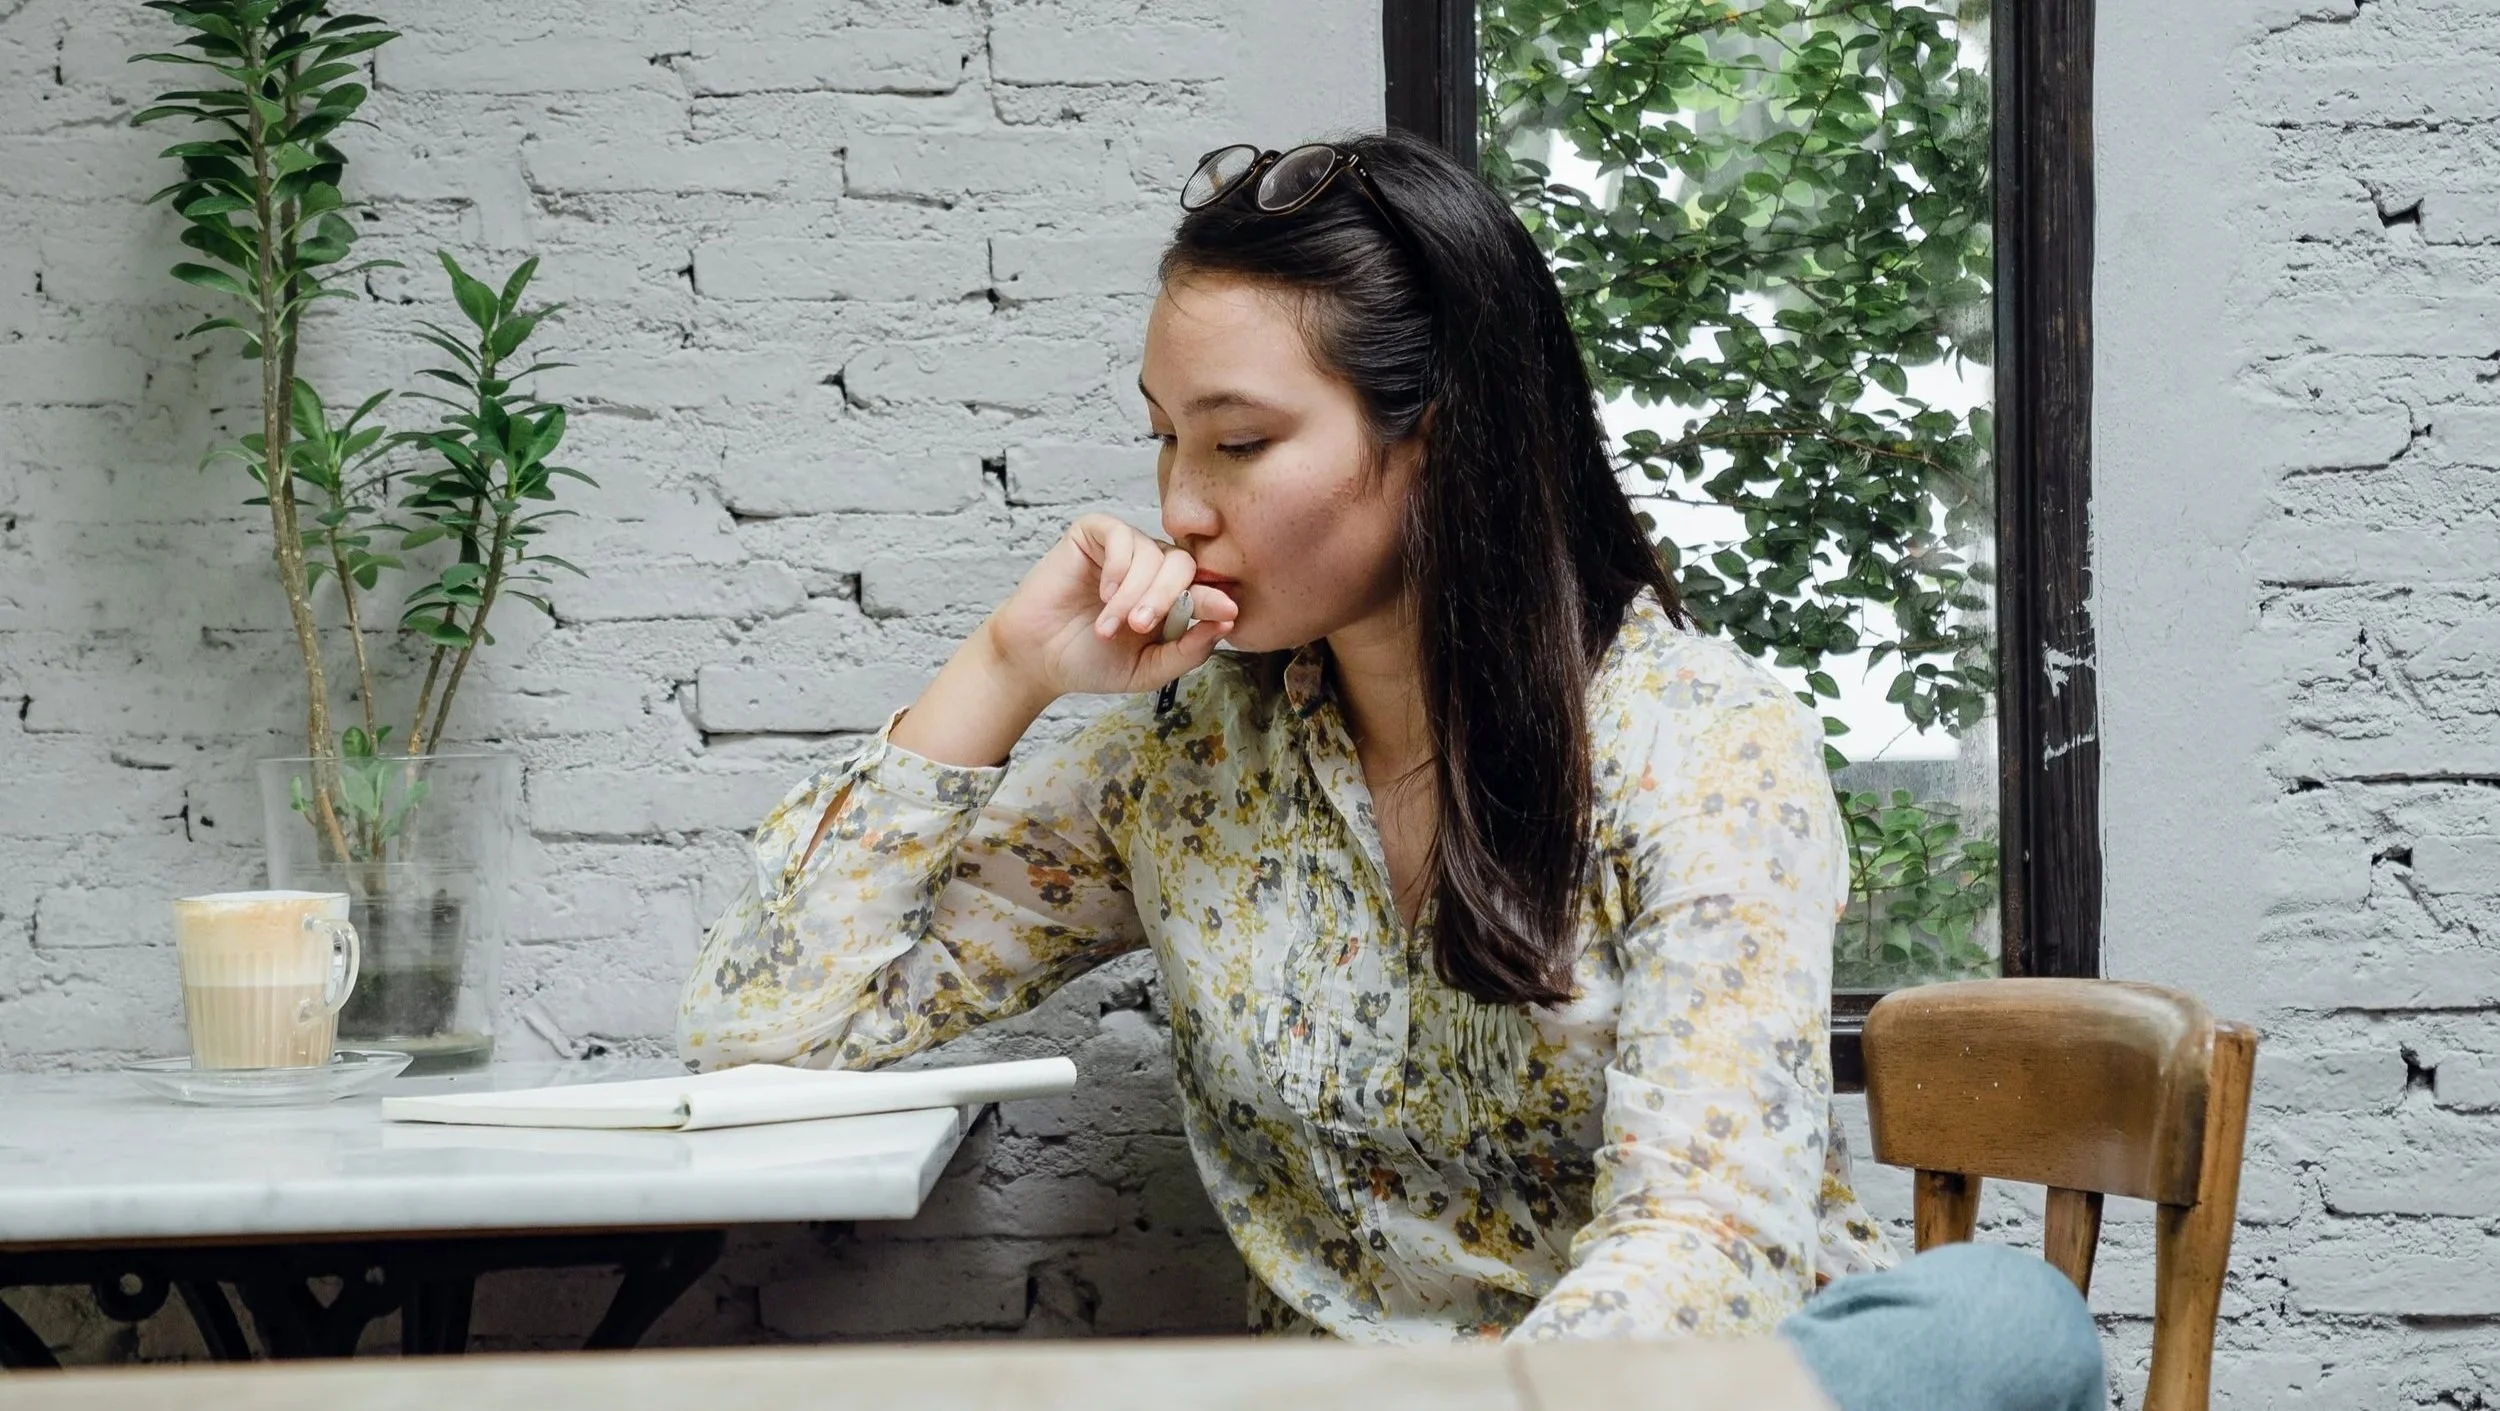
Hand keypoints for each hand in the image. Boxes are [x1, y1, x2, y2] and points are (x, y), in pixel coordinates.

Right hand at [983, 513, 1239, 700]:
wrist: (1037, 659)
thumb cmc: (1091, 662)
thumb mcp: (1149, 669)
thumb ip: (1188, 651)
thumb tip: (1226, 624)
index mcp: (1170, 598)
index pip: (1205, 588)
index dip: (1216, 599)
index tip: (1227, 613)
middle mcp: (1151, 568)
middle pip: (1183, 565)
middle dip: (1167, 598)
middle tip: (1140, 628)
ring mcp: (1124, 549)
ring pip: (1153, 555)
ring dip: (1134, 594)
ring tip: (1109, 626)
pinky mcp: (1095, 534)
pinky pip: (1122, 536)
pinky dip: (1118, 568)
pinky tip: (1103, 593)